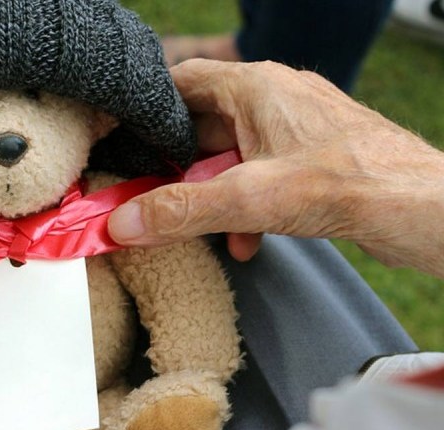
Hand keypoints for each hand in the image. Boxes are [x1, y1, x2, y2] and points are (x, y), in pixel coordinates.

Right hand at [109, 59, 443, 276]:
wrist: (419, 206)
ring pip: (232, 155)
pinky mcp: (312, 156)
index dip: (148, 110)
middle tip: (158, 198)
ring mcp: (295, 127)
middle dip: (180, 169)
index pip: (181, 82)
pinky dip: (246, 206)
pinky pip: (261, 174)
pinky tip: (246, 240)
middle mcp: (274, 98)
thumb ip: (180, 210)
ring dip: (213, 195)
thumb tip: (123, 221)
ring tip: (206, 227)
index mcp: (255, 86)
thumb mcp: (248, 198)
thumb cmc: (349, 182)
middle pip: (203, 126)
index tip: (124, 140)